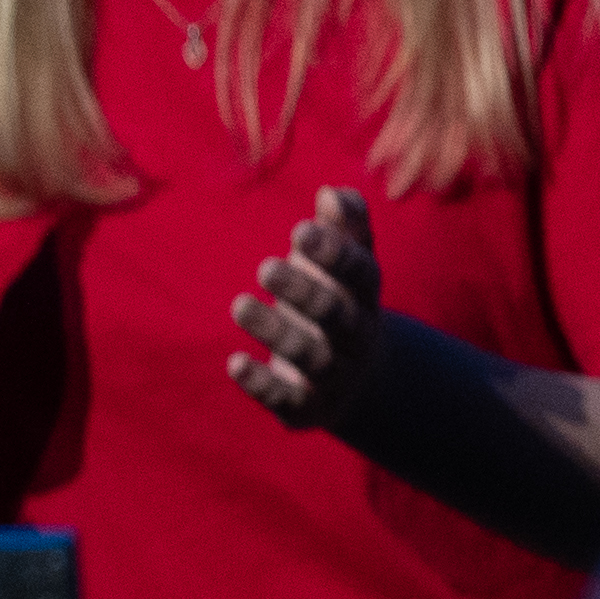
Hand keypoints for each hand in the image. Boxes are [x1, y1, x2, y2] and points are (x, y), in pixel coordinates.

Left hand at [228, 188, 380, 430]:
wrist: (358, 378)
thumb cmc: (339, 300)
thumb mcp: (345, 264)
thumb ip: (344, 226)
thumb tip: (333, 193)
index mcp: (364, 295)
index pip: (360, 273)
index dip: (335, 253)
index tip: (300, 229)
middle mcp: (354, 335)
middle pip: (336, 315)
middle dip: (303, 291)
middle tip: (266, 266)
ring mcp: (333, 374)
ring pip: (310, 356)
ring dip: (275, 331)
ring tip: (239, 304)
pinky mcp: (306, 406)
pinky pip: (287, 399)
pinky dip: (261, 384)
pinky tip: (234, 362)